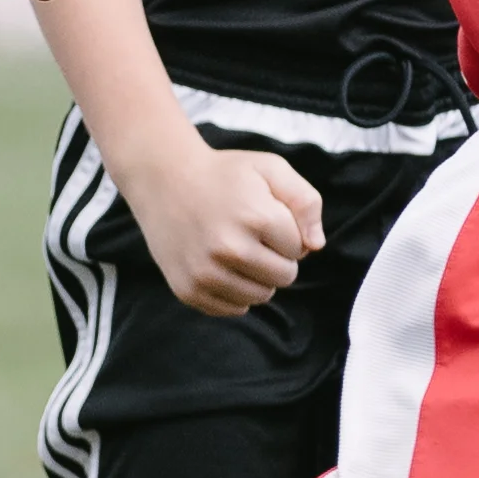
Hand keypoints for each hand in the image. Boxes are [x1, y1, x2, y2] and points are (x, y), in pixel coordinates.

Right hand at [126, 138, 325, 316]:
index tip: (264, 216)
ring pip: (261, 296)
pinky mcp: (188, 290)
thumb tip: (315, 246)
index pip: (299, 249)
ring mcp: (206, 273)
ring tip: (238, 249)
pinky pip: (232, 309)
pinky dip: (234, 292)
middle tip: (252, 235)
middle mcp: (230, 249)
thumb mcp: (271, 169)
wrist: (163, 179)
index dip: (286, 232)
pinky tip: (221, 266)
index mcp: (257, 218)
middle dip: (277, 258)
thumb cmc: (224, 175)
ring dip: (258, 277)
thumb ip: (305, 202)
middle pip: (284, 277)